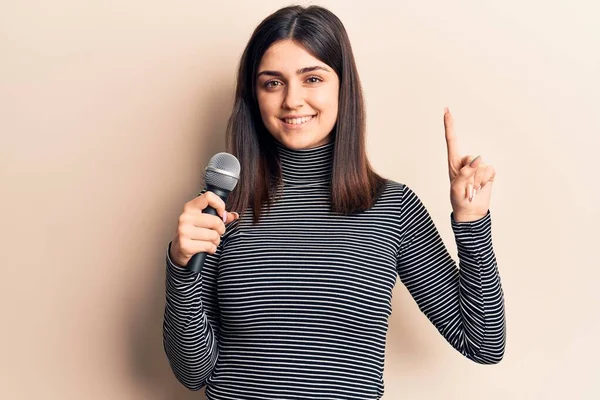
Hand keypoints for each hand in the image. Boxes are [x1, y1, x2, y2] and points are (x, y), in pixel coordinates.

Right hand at [170, 191, 238, 266]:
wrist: (178, 250)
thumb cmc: (193, 233)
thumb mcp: (204, 221)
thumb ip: (219, 216)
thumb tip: (234, 215)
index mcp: (190, 208)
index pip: (208, 197)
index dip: (220, 205)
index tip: (222, 214)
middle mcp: (185, 217)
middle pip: (215, 220)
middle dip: (221, 229)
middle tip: (217, 233)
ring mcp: (184, 231)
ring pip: (213, 235)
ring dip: (216, 241)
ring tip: (211, 241)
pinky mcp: (185, 245)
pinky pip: (209, 246)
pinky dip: (212, 249)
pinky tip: (206, 248)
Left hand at [444, 107, 495, 221]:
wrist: (471, 212)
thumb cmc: (458, 199)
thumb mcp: (457, 187)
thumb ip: (465, 172)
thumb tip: (478, 159)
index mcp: (454, 163)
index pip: (451, 140)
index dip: (449, 125)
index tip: (446, 110)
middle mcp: (466, 162)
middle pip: (472, 158)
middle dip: (470, 175)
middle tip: (466, 188)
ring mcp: (478, 167)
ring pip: (482, 166)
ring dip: (477, 180)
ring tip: (472, 189)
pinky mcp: (488, 173)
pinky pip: (490, 171)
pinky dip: (486, 181)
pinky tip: (482, 187)